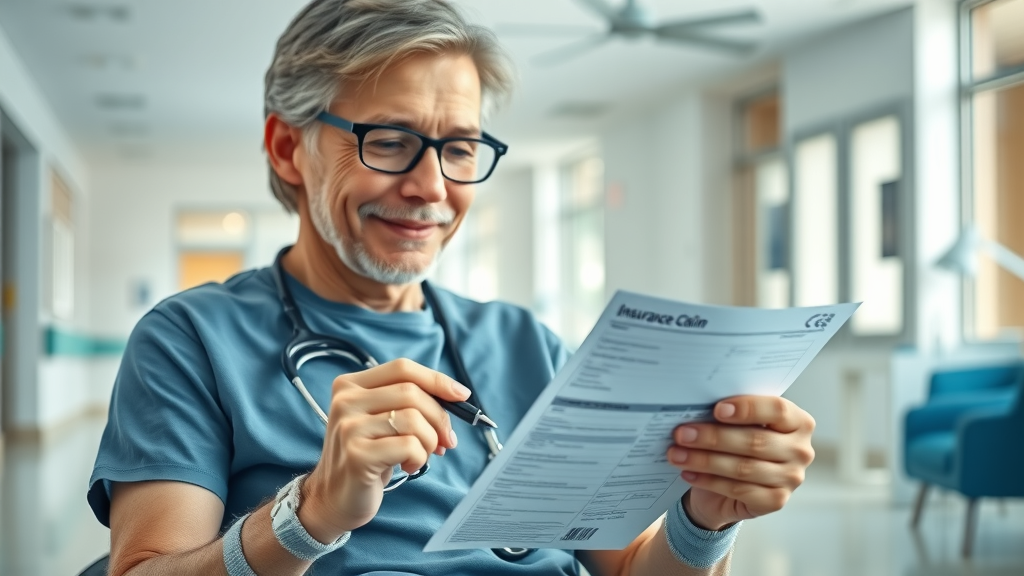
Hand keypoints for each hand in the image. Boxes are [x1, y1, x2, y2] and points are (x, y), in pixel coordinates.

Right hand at [298, 358, 467, 541]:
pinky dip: (419, 458)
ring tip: (419, 455)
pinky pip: (410, 446)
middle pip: (412, 393)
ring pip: (414, 419)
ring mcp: (349, 428)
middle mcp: (345, 401)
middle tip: (444, 441)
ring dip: (429, 441)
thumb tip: (456, 396)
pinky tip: (407, 466)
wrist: (333, 498)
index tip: (461, 395)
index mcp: (350, 385)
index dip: (436, 379)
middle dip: (439, 418)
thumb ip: (408, 402)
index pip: (402, 368)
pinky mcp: (357, 455)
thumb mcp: (381, 420)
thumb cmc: (366, 457)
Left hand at [667, 396, 814, 530]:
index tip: (717, 409)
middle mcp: (800, 450)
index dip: (747, 408)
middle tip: (682, 433)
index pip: (777, 409)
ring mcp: (791, 478)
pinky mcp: (776, 501)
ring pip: (743, 468)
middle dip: (713, 437)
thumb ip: (730, 413)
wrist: (733, 484)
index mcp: (798, 421)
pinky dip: (709, 481)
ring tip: (676, 454)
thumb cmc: (736, 444)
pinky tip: (688, 473)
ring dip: (704, 460)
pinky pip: (738, 490)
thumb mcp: (738, 424)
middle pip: (755, 441)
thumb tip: (697, 405)